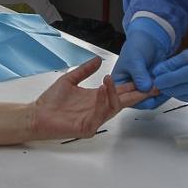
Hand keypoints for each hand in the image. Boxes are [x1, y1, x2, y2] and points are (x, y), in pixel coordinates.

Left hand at [30, 57, 153, 139]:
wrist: (36, 115)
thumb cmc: (51, 101)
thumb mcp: (70, 79)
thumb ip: (85, 70)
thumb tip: (98, 59)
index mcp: (96, 98)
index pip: (119, 91)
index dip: (132, 85)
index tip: (145, 77)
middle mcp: (98, 109)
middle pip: (123, 101)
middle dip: (137, 94)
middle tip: (151, 85)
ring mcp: (94, 119)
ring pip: (112, 107)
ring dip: (114, 93)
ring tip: (110, 80)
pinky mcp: (87, 128)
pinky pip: (99, 115)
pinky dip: (101, 102)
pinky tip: (101, 90)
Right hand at [112, 18, 172, 110]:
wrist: (151, 37)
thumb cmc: (137, 44)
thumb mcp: (134, 59)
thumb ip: (139, 75)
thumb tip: (145, 88)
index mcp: (119, 83)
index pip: (126, 98)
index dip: (136, 97)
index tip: (148, 90)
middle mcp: (130, 88)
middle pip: (140, 102)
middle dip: (151, 97)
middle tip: (159, 87)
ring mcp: (143, 87)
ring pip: (152, 100)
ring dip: (160, 95)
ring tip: (165, 85)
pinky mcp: (154, 86)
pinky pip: (160, 94)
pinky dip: (165, 91)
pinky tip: (169, 84)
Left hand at [151, 41, 187, 103]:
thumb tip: (167, 67)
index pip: (185, 60)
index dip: (169, 67)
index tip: (156, 72)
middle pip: (185, 77)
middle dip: (168, 82)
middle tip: (156, 84)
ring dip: (175, 91)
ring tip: (164, 90)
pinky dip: (185, 96)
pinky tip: (178, 94)